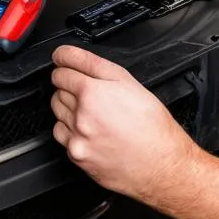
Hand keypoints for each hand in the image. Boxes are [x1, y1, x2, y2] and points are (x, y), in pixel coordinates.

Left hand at [50, 45, 197, 204]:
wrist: (160, 164)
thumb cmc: (151, 123)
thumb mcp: (127, 81)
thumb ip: (92, 64)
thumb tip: (67, 55)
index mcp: (92, 93)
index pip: (60, 70)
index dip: (64, 63)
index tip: (65, 63)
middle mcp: (81, 116)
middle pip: (57, 90)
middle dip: (69, 85)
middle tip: (91, 91)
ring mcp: (77, 138)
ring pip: (57, 112)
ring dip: (68, 106)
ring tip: (94, 111)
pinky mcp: (77, 156)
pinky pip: (62, 135)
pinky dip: (70, 129)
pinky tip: (90, 128)